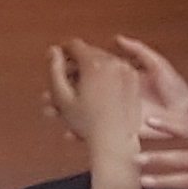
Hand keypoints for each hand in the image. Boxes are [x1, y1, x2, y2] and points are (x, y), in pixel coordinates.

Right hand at [43, 43, 143, 166]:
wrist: (115, 142)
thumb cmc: (87, 123)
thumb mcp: (63, 97)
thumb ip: (55, 71)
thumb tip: (53, 51)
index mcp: (94, 63)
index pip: (74, 45)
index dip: (63, 52)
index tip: (57, 61)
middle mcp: (113, 62)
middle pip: (89, 54)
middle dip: (76, 65)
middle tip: (64, 82)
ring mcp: (126, 71)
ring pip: (103, 64)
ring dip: (89, 73)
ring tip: (77, 93)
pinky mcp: (134, 82)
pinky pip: (115, 73)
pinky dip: (104, 79)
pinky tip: (94, 96)